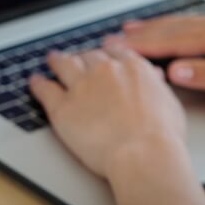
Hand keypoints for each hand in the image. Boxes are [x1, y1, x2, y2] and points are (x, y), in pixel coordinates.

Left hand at [29, 37, 187, 180]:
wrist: (143, 153)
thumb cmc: (161, 135)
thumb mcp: (169, 102)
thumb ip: (156, 86)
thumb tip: (154, 79)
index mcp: (132, 67)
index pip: (115, 51)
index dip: (107, 53)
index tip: (104, 54)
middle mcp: (105, 71)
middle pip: (89, 56)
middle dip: (84, 58)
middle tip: (80, 60)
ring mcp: (81, 87)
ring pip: (64, 65)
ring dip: (58, 61)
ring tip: (53, 61)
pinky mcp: (62, 107)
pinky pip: (45, 89)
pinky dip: (38, 84)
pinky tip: (35, 82)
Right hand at [122, 13, 204, 111]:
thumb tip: (174, 71)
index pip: (174, 40)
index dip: (143, 45)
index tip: (116, 49)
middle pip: (174, 27)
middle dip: (141, 34)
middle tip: (109, 39)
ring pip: (184, 23)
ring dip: (155, 27)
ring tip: (127, 30)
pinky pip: (195, 24)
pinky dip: (175, 27)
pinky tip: (168, 29)